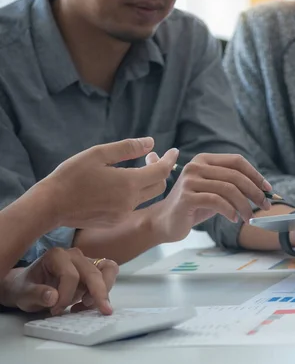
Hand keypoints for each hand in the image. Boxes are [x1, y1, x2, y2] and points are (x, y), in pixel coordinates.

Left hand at [0, 248, 117, 314]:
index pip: (71, 275)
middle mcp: (74, 255)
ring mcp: (86, 261)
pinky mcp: (94, 270)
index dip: (66, 296)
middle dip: (98, 292)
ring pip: (108, 269)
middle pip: (94, 271)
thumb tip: (53, 297)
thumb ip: (37, 294)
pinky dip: (103, 291)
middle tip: (101, 311)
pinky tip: (86, 304)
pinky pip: (108, 276)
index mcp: (57, 255)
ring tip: (88, 305)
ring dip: (104, 289)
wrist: (28, 287)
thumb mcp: (24, 293)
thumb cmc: (26, 287)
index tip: (56, 310)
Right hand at [37, 137, 178, 228]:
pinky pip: (133, 206)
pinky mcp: (116, 221)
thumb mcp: (98, 154)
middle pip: (159, 186)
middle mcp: (131, 201)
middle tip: (150, 159)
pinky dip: (134, 195)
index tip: (174, 151)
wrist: (51, 205)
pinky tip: (119, 187)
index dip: (169, 159)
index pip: (161, 171)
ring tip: (134, 171)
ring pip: (147, 197)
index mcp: (128, 183)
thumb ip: (128, 148)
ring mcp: (124, 213)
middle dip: (160, 171)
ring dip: (147, 184)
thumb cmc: (71, 175)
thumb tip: (151, 142)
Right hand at [148, 153, 271, 241]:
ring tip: (249, 218)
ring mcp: (190, 181)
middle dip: (255, 192)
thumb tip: (263, 190)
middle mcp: (196, 166)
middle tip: (265, 206)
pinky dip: (230, 211)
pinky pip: (216, 201)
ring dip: (244, 205)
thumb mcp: (215, 192)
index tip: (268, 189)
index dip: (255, 174)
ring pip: (228, 189)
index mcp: (204, 160)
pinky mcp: (186, 197)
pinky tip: (234, 219)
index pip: (237, 161)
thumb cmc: (194, 207)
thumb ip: (233, 186)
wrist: (165, 222)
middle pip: (235, 176)